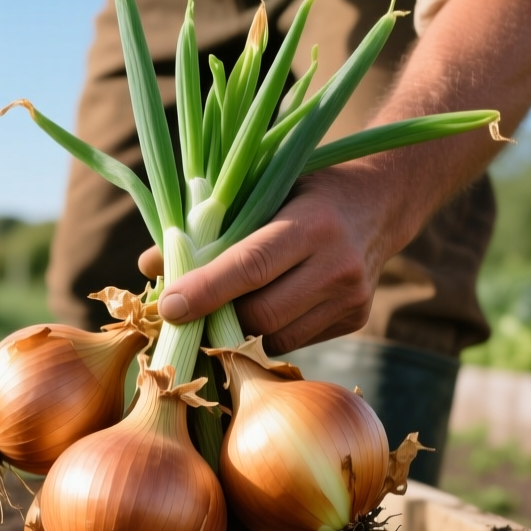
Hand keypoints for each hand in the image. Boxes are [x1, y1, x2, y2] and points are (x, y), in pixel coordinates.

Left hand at [138, 163, 404, 354]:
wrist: (381, 201)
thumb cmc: (303, 189)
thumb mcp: (260, 190)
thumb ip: (206, 227)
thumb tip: (149, 266)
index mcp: (313, 223)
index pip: (250, 266)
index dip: (206, 290)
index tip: (169, 307)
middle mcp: (338, 264)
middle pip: (261, 315)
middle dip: (217, 319)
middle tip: (187, 313)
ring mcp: (351, 297)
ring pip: (275, 338)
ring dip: (238, 331)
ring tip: (219, 311)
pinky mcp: (356, 319)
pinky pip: (294, 341)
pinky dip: (266, 333)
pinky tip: (261, 307)